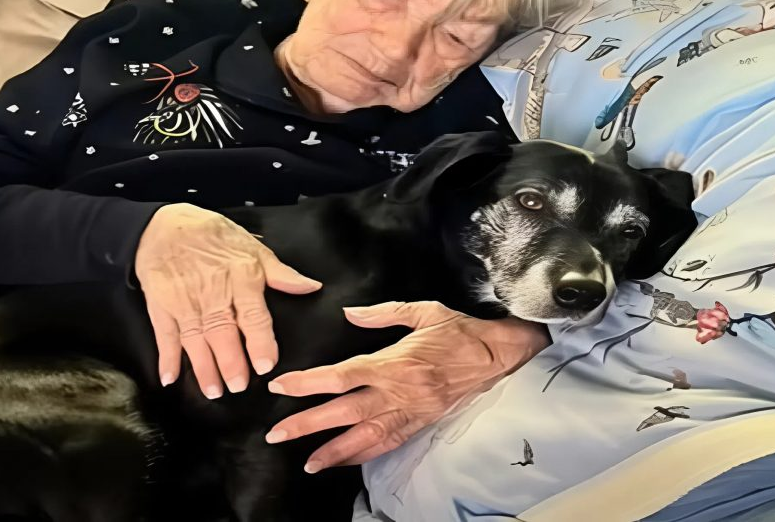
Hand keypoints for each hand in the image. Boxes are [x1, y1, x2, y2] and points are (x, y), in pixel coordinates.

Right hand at [135, 203, 320, 397]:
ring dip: (204, 367)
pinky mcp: (161, 305)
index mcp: (241, 276)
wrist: (165, 225)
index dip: (260, 341)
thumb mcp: (252, 247)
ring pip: (195, 339)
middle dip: (230, 362)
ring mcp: (184, 300)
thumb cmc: (214, 236)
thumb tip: (311, 287)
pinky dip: (166, 357)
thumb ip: (282, 273)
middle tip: (239, 385)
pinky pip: (164, 334)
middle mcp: (212, 291)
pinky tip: (170, 378)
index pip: (253, 314)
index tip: (266, 365)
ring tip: (214, 391)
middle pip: (222, 331)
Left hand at [265, 301, 549, 472]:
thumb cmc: (461, 332)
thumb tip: (349, 313)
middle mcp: (399, 392)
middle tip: (277, 434)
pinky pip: (389, 444)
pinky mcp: (421, 423)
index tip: (282, 386)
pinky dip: (364, 455)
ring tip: (307, 462)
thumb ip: (383, 312)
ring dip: (333, 451)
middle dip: (308, 424)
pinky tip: (344, 461)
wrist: (497, 356)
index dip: (309, 382)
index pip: (342, 375)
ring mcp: (411, 412)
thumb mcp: (424, 310)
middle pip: (345, 412)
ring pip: (365, 437)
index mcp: (395, 362)